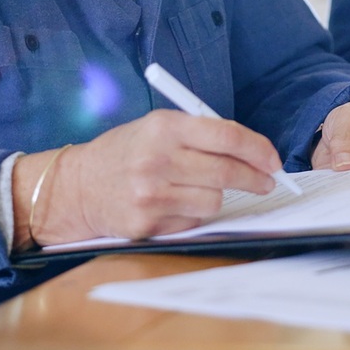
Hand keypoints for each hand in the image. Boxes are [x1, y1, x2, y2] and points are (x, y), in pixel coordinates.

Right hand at [13, 110, 281, 246]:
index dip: (258, 149)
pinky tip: (176, 204)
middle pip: (227, 172)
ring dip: (217, 196)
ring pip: (214, 201)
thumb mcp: (155, 127)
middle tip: (266, 181)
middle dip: (255, 178)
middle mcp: (157, 159)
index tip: (272, 160)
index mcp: (163, 127)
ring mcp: (151, 194)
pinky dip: (194, 214)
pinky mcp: (147, 223)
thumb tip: (252, 152)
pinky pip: (193, 221)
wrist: (77, 187)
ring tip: (200, 188)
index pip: (226, 136)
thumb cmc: (124, 153)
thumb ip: (199, 134)